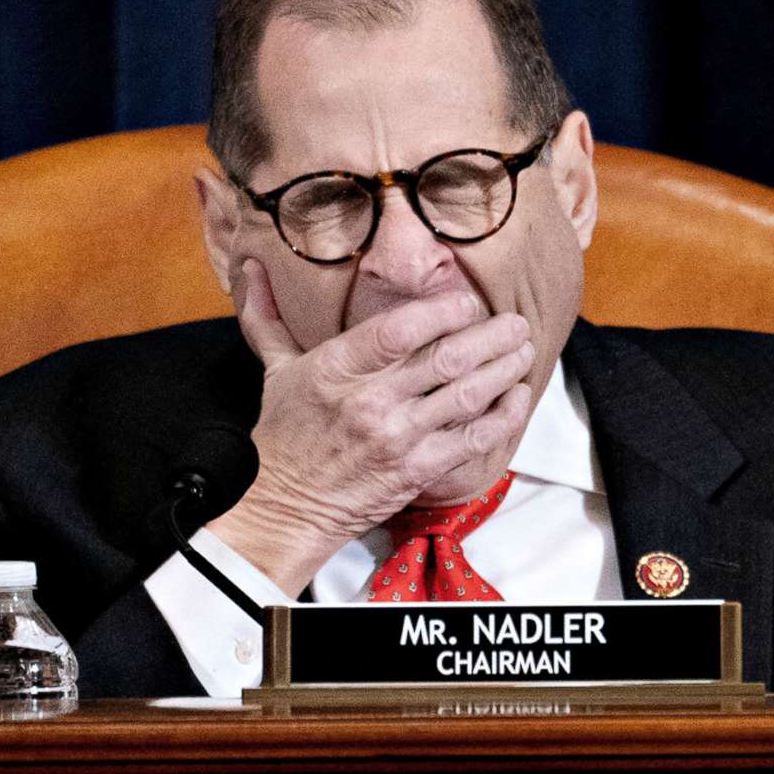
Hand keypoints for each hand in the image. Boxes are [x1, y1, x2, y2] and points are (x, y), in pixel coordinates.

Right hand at [206, 262, 535, 592]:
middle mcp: (369, 401)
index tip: (467, 302)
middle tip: (516, 323)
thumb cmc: (285, 436)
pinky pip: (472, 439)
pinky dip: (503, 416)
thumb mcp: (275, 371)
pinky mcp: (417, 470)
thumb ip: (268, 317)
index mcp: (335, 369)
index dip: (444, 310)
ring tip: (524, 351)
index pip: (400, 328)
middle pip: (448, 358)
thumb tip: (249, 267)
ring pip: (468, 395)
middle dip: (493, 336)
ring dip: (505, 369)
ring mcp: (397, 437)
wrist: (283, 506)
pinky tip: (518, 398)